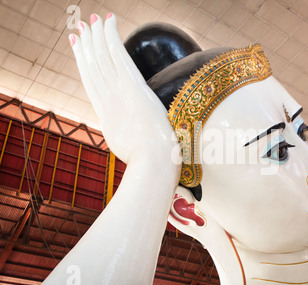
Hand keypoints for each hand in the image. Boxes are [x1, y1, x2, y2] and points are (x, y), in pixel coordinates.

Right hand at [69, 13, 178, 163]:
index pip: (93, 84)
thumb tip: (136, 136)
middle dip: (87, 46)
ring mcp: (119, 94)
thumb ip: (128, 138)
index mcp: (107, 116)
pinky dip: (111, 38)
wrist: (152, 164)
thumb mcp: (130, 149)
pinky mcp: (133, 88)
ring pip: (102, 59)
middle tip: (80, 28)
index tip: (79, 49)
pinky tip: (108, 22)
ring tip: (92, 19)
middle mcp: (108, 101)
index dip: (84, 64)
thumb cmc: (149, 163)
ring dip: (97, 37)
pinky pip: (118, 56)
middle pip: (93, 68)